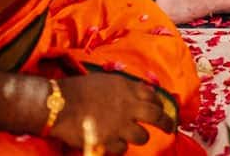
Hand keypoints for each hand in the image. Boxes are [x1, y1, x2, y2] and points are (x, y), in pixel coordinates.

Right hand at [56, 72, 178, 150]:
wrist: (59, 104)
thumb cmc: (78, 89)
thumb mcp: (105, 80)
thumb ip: (124, 88)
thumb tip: (140, 92)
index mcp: (127, 89)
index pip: (153, 96)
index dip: (158, 103)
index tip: (160, 107)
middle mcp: (128, 107)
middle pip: (157, 116)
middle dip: (166, 123)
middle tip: (169, 128)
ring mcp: (120, 126)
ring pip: (143, 136)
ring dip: (140, 137)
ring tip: (134, 137)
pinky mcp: (109, 142)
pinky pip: (123, 149)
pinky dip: (120, 147)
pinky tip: (113, 144)